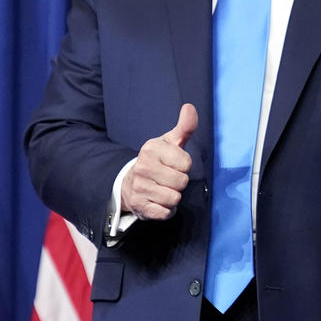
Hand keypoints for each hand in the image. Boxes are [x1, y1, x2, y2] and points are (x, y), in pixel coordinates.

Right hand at [121, 103, 196, 219]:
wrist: (130, 183)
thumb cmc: (158, 160)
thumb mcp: (170, 142)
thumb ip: (184, 127)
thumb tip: (189, 107)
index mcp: (151, 149)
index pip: (186, 163)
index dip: (184, 166)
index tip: (174, 163)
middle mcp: (142, 168)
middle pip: (181, 182)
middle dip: (180, 182)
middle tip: (169, 178)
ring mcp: (139, 188)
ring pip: (174, 198)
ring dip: (174, 196)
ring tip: (164, 189)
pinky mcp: (139, 207)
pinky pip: (165, 212)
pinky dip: (167, 210)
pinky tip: (159, 201)